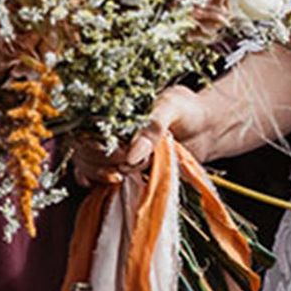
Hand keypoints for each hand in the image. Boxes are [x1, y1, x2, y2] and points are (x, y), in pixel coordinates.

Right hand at [71, 86, 206, 187]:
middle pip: (84, 148)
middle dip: (102, 161)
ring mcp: (113, 148)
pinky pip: (97, 177)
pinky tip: (107, 183)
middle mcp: (110, 128)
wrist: (206, 128)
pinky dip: (96, 182)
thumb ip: (153, 127)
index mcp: (115, 109)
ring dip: (100, 174)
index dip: (95, 143)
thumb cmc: (188, 109)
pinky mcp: (123, 167)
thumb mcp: (172, 107)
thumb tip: (131, 156)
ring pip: (86, 164)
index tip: (118, 154)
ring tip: (123, 175)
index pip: (87, 125)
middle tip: (126, 164)